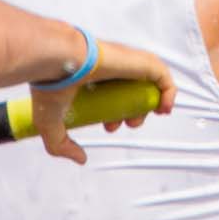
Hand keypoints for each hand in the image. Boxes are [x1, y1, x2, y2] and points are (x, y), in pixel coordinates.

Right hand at [29, 34, 178, 164]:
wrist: (58, 60)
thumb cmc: (52, 84)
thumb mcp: (50, 123)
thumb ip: (61, 146)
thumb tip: (81, 159)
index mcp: (92, 77)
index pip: (112, 95)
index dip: (115, 114)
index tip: (108, 126)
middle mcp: (111, 69)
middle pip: (132, 92)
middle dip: (131, 113)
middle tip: (121, 124)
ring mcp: (128, 64)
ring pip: (148, 86)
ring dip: (147, 107)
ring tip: (136, 121)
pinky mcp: (143, 62)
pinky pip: (164, 78)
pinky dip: (168, 94)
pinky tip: (162, 109)